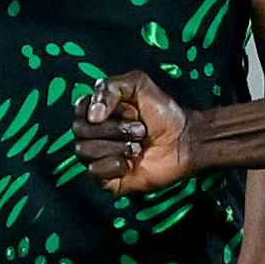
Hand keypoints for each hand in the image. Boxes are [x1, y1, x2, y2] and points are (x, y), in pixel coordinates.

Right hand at [74, 71, 191, 193]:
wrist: (185, 140)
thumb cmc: (163, 113)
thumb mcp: (138, 84)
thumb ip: (110, 87)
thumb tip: (91, 116)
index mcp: (96, 114)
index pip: (79, 110)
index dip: (104, 109)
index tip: (130, 110)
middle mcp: (93, 136)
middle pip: (80, 131)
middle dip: (115, 129)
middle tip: (140, 129)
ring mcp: (98, 158)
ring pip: (85, 151)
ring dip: (117, 147)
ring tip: (138, 146)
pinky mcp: (107, 179)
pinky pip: (94, 172)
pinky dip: (114, 165)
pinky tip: (130, 164)